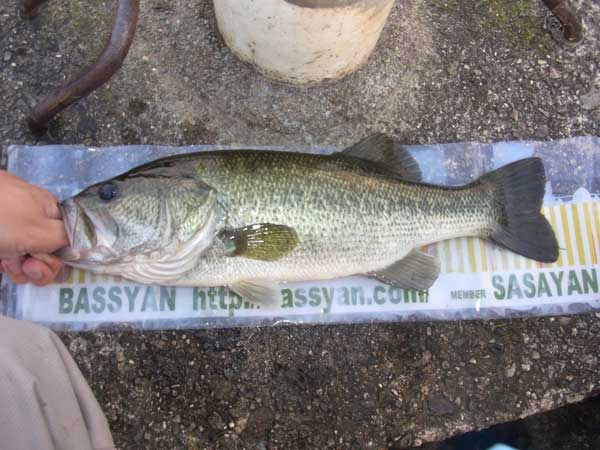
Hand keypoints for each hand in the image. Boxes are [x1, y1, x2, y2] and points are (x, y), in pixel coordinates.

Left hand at [0, 170, 68, 285]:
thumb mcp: (40, 230)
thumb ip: (68, 239)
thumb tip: (89, 244)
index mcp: (48, 209)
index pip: (68, 238)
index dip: (60, 257)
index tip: (42, 264)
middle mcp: (31, 216)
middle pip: (47, 249)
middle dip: (38, 265)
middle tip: (23, 266)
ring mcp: (9, 225)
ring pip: (25, 255)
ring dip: (18, 267)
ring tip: (5, 263)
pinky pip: (6, 253)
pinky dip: (4, 262)